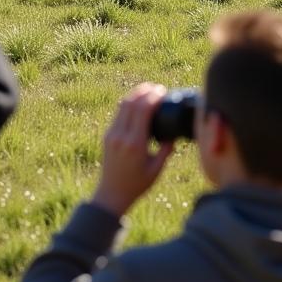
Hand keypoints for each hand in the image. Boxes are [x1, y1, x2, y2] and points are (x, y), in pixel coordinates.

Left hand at [91, 84, 174, 218]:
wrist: (112, 194)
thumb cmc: (137, 185)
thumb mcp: (157, 169)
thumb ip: (166, 150)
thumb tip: (173, 134)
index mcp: (135, 143)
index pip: (143, 111)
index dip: (153, 97)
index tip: (163, 91)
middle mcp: (122, 136)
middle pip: (132, 103)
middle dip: (145, 91)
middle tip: (157, 87)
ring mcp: (112, 134)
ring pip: (122, 106)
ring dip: (135, 94)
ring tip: (148, 89)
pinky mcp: (108, 136)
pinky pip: (118, 114)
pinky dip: (128, 104)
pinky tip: (137, 102)